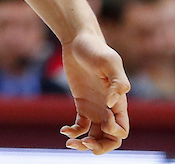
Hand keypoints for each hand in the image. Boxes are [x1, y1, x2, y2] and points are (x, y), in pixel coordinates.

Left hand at [60, 30, 129, 153]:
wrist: (77, 40)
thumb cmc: (96, 49)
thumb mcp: (110, 61)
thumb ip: (118, 82)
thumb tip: (111, 104)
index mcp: (119, 103)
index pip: (122, 130)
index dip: (114, 132)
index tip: (104, 119)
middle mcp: (108, 109)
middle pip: (110, 139)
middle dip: (101, 147)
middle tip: (86, 144)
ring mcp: (94, 107)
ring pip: (95, 136)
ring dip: (85, 145)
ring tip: (71, 144)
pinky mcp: (81, 103)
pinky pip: (80, 126)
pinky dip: (74, 132)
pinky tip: (64, 130)